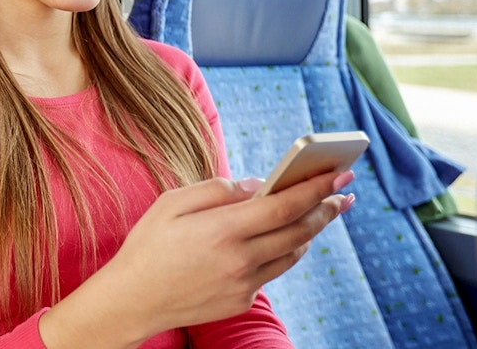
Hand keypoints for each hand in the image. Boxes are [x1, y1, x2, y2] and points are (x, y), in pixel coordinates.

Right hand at [40, 171, 351, 347]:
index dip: (317, 189)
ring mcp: (244, 284)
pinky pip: (271, 272)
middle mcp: (240, 260)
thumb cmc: (148, 245)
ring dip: (309, 231)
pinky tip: (283, 239)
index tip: (340, 175)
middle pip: (299, 231)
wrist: (132, 300)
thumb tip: (256, 186)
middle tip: (344, 193)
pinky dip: (282, 252)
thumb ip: (218, 190)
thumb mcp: (172, 203)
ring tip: (319, 213)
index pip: (285, 205)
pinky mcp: (241, 301)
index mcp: (223, 230)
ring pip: (291, 254)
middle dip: (326, 209)